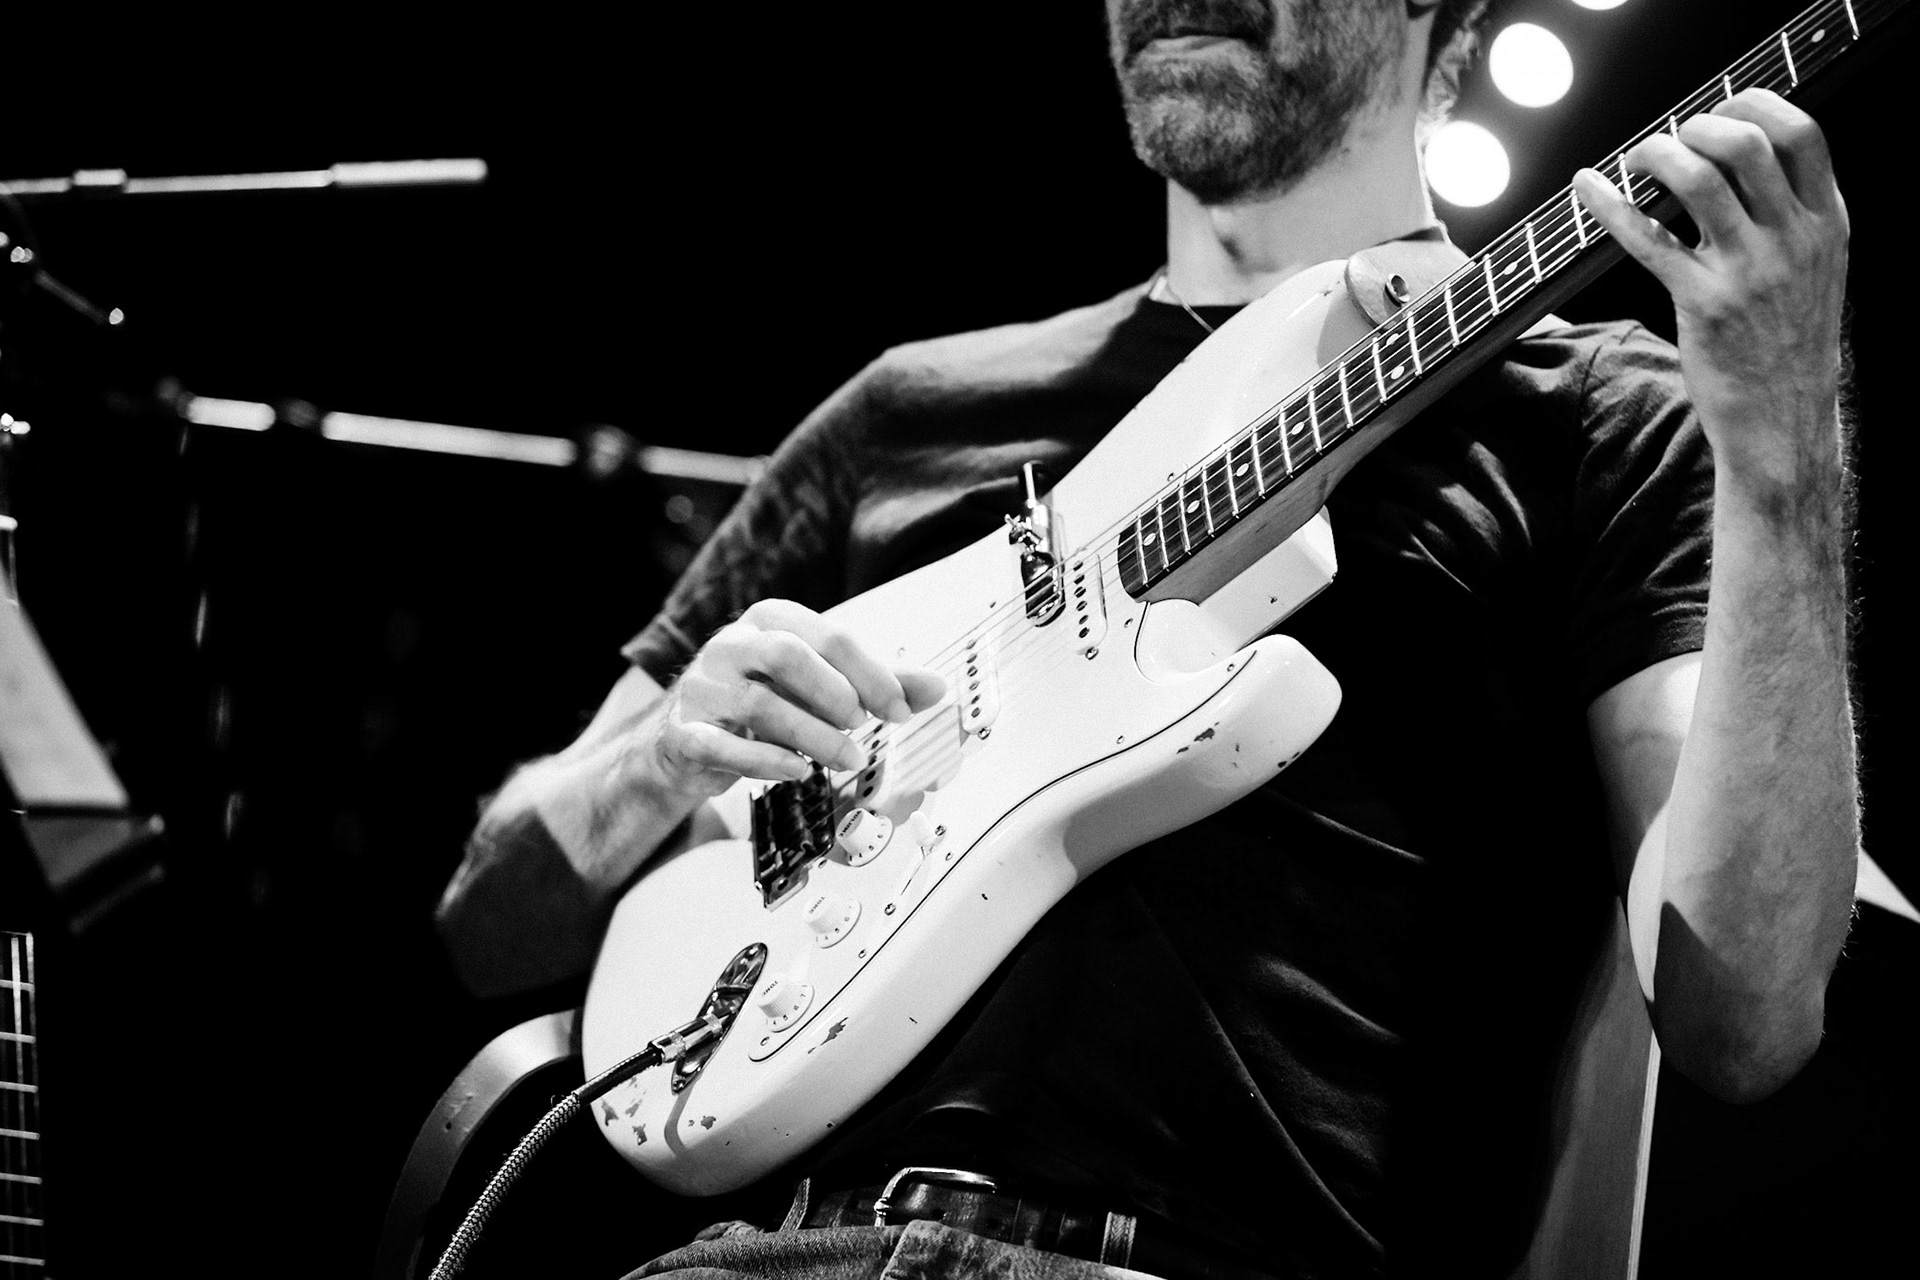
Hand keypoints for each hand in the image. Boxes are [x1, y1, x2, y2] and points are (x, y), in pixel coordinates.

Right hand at [646, 599, 946, 797]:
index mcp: (770, 620)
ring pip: (758, 704)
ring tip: (846, 758)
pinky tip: (799, 771)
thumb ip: (875, 683)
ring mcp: (703, 687)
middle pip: (787, 655)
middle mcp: (731, 644)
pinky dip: (766, 762)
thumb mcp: (818, 683)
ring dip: (813, 736)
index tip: (900, 710)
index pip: (829, 635)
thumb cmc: (762, 700)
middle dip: (836, 693)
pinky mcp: (684, 732)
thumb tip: (939, 688)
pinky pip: (722, 745)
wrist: (688, 738)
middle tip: (864, 726)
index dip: (872, 674)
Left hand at [1573, 89, 1848, 503]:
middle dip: (1699, 125)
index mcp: (1827, 223)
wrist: (1784, 419)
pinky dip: (1608, 205)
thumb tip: (1748, 161)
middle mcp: (1793, 238)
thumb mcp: (1818, 269)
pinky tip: (1586, 186)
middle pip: (1747, 143)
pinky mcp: (1703, 302)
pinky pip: (1647, 238)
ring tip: (1639, 159)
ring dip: (1658, 154)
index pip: (1803, 134)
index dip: (1754, 105)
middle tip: (1673, 140)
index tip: (1720, 108)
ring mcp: (1749, 269)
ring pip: (1700, 178)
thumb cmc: (1789, 342)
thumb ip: (1795, 216)